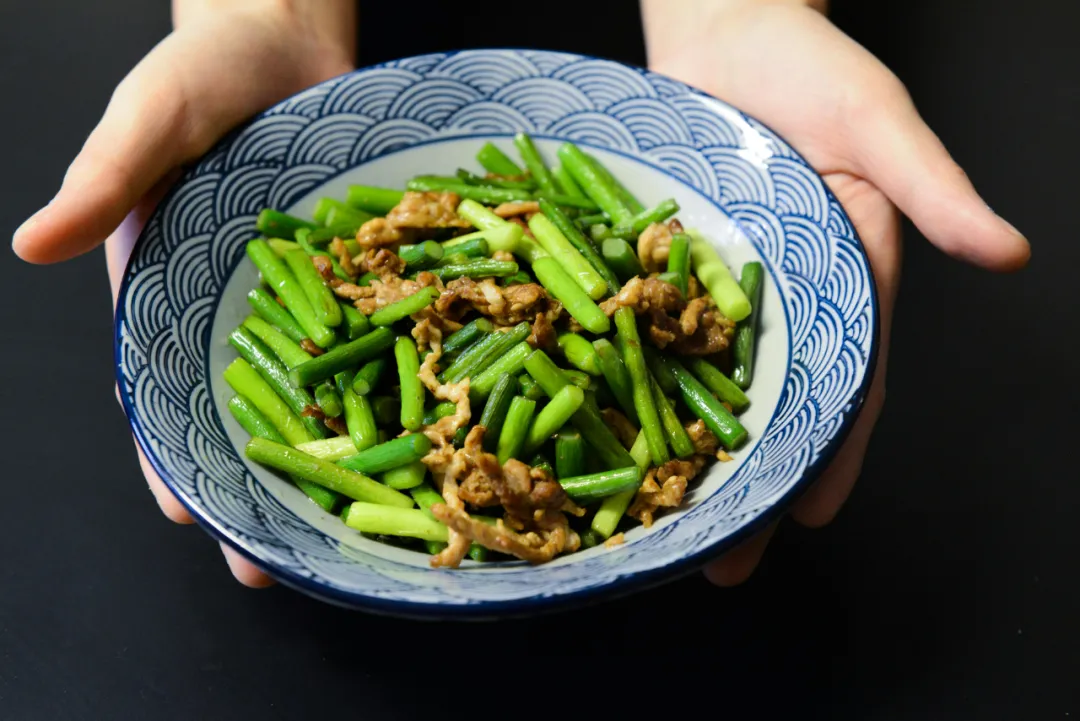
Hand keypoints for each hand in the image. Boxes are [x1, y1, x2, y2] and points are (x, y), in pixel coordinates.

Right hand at [12, 0, 355, 587]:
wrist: (284, 34)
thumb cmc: (202, 72)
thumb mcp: (147, 119)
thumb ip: (104, 181)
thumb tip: (33, 244)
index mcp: (166, 287)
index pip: (157, 387)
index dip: (170, 453)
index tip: (190, 515)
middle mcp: (231, 304)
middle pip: (237, 410)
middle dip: (253, 485)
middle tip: (274, 563)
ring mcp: (296, 292)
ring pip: (312, 388)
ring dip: (327, 454)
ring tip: (348, 530)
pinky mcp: (352, 270)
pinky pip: (371, 332)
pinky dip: (387, 380)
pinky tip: (413, 432)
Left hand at [641, 0, 1029, 584]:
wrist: (725, 27)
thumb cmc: (810, 69)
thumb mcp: (880, 125)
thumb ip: (934, 192)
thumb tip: (1008, 254)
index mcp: (848, 278)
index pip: (848, 380)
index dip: (832, 449)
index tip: (810, 514)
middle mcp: (786, 295)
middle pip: (773, 402)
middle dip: (753, 480)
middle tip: (723, 560)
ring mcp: (723, 285)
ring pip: (708, 381)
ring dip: (690, 452)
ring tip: (662, 528)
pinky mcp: (671, 264)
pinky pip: (654, 331)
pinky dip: (638, 381)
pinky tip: (614, 431)